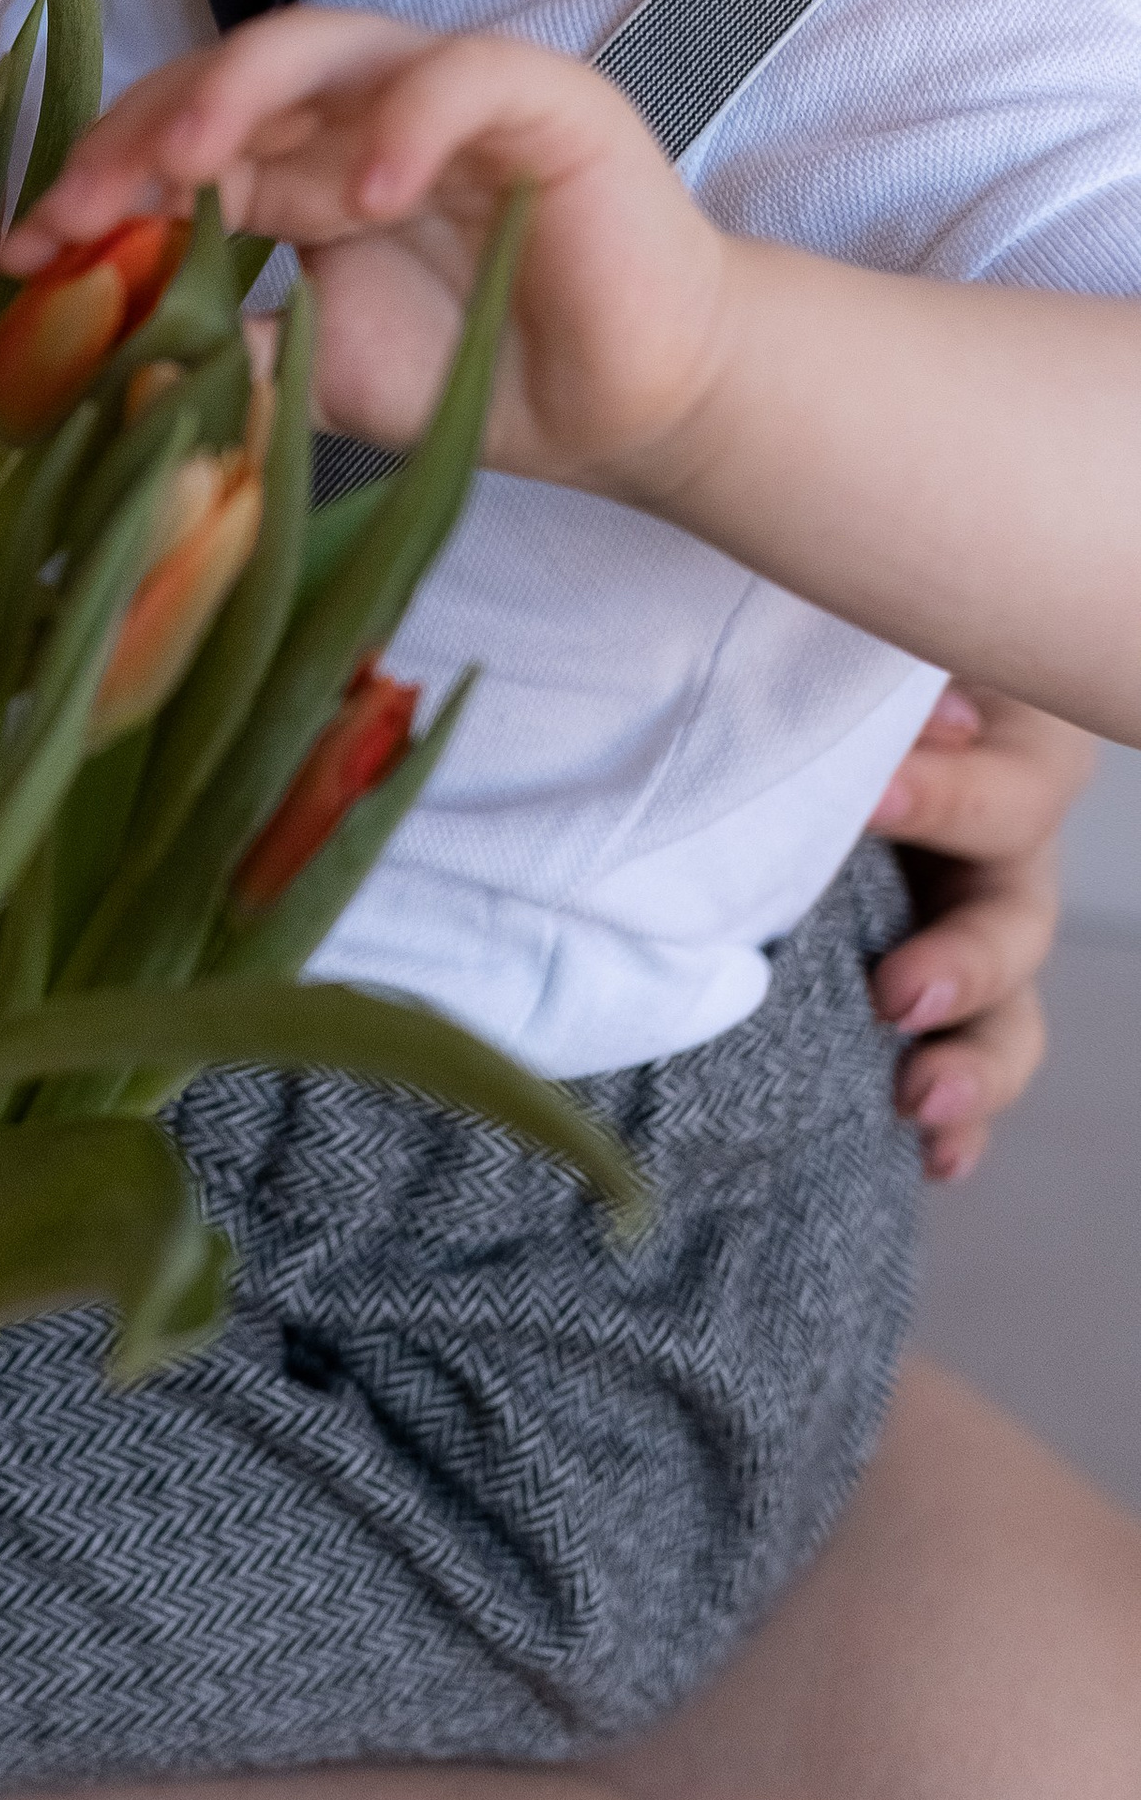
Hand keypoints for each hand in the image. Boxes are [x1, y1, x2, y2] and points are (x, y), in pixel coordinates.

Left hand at [2, 10, 733, 489]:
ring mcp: (442, 89)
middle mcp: (354, 105)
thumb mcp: (313, 371)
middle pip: (224, 74)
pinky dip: (406, 122)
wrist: (626, 408)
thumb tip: (99, 377)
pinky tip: (364, 193)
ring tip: (188, 165)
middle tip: (79, 206)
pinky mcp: (542, 98)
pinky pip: (460, 77)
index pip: (173, 135)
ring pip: (324, 44)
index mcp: (293, 155)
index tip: (20, 256)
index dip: (95, 183)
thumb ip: (218, 357)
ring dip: (242, 94)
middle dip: (141, 134)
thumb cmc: (471, 369)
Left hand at [868, 684, 1088, 1181]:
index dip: (949, 796)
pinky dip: (960, 1114)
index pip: (1010, 783)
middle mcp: (1002, 844)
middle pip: (1017, 917)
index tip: (877, 796)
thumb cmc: (824, 647)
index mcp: (1004, 743)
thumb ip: (886, 678)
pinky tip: (938, 1158)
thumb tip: (932, 721)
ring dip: (973, 1061)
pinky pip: (965, 1056)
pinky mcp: (934, 981)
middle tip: (897, 993)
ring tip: (920, 1098)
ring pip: (1006, 1008)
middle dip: (966, 964)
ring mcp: (974, 920)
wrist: (783, 698)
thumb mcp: (862, 641)